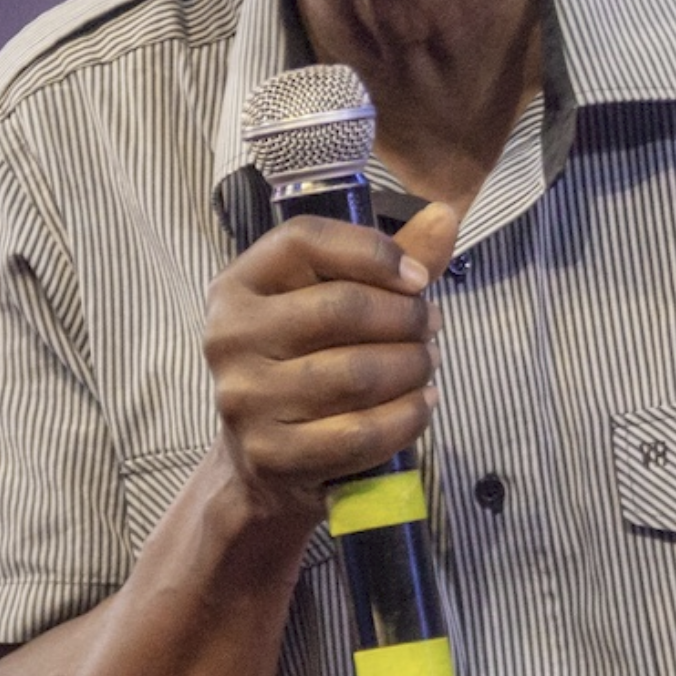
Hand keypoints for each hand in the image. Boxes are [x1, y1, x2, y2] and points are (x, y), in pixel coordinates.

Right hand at [203, 201, 459, 523]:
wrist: (264, 459)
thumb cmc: (307, 358)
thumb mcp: (335, 298)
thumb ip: (388, 258)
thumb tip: (446, 216)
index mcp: (238, 283)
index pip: (304, 241)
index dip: (372, 250)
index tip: (419, 277)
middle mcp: (229, 336)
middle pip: (340, 308)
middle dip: (405, 316)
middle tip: (433, 324)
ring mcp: (244, 399)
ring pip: (356, 374)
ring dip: (412, 366)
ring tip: (429, 361)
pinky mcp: (270, 454)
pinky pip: (359, 433)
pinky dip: (406, 417)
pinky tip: (423, 403)